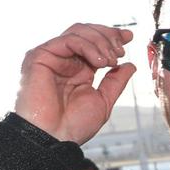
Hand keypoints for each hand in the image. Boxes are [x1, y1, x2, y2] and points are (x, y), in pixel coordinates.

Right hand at [14, 24, 136, 143]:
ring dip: (101, 42)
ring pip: (79, 31)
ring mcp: (51, 56)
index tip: (129, 37)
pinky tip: (99, 61)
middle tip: (121, 50)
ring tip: (111, 60)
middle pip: (87, 31)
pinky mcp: (40, 56)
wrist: (53, 138)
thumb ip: (115, 82)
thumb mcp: (103, 101)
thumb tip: (130, 65)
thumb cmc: (72, 126)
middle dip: (108, 36)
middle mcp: (64, 60)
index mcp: (77, 70)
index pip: (94, 42)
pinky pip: (68, 40)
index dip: (112, 36)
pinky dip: (88, 46)